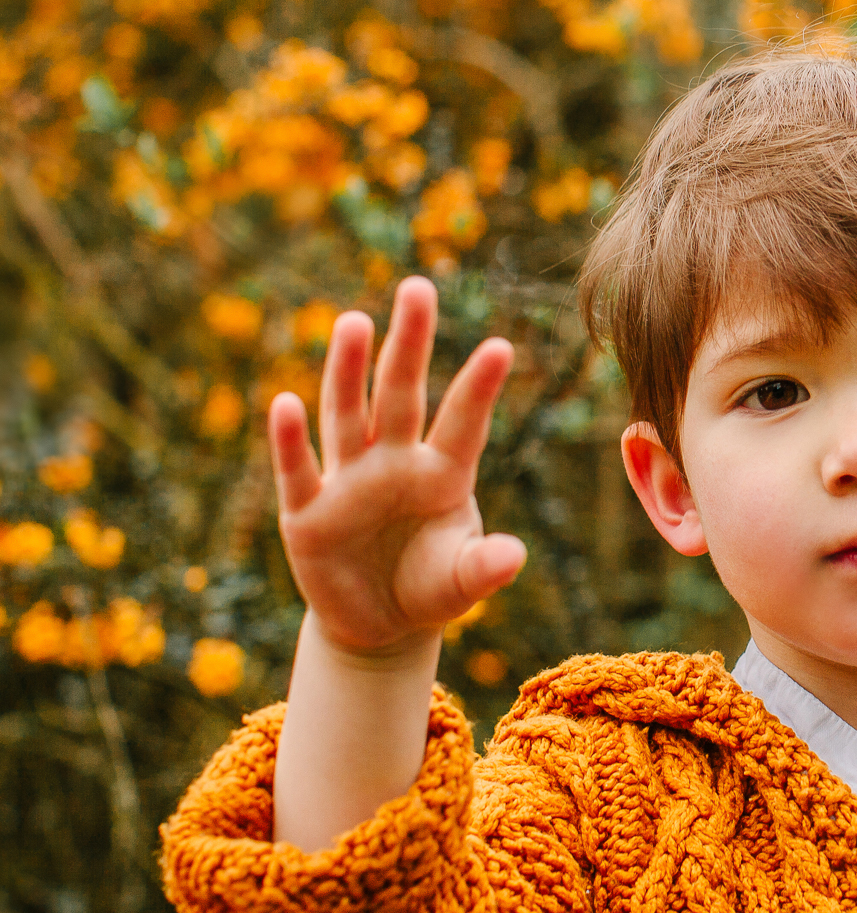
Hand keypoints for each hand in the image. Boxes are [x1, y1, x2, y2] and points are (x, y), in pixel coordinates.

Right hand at [268, 276, 525, 654]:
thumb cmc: (428, 587)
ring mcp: (348, 481)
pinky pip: (299, 471)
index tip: (502, 346)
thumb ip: (485, 568)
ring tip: (356, 322)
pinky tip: (286, 403)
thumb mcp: (461, 584)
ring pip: (348, 415)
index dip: (479, 388)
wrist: (376, 625)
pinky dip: (292, 440)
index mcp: (442, 473)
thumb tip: (514, 556)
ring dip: (349, 371)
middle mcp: (394, 463)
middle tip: (419, 288)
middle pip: (401, 394)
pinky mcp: (306, 513)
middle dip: (409, 344)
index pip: (463, 423)